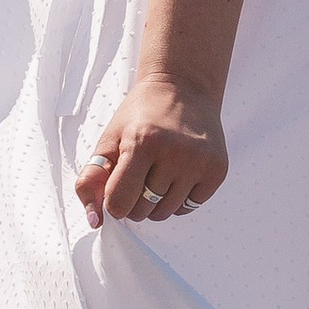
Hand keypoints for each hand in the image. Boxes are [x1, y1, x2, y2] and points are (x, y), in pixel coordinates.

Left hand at [75, 73, 227, 226]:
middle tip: (139, 173)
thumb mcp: (108, 140)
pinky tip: (177, 173)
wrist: (184, 88)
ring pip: (166, 212)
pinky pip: (189, 206)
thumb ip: (90, 181)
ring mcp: (199, 162)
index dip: (113, 198)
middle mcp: (174, 153)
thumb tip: (94, 221)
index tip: (118, 182)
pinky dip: (179, 198)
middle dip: (134, 200)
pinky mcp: (218, 169)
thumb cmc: (141, 115)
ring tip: (158, 173)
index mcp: (141, 142)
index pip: (118, 204)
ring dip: (156, 202)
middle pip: (142, 211)